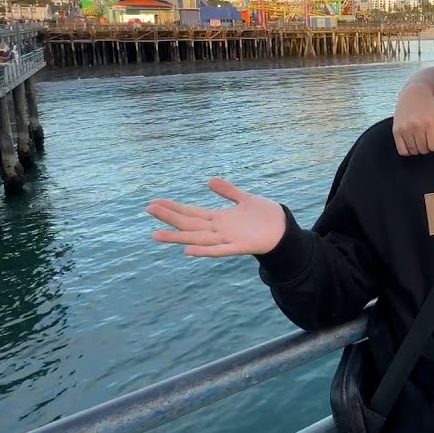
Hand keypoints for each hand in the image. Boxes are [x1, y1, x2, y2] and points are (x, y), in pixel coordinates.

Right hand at [148, 178, 286, 256]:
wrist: (284, 230)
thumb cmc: (264, 216)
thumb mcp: (244, 199)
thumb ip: (228, 191)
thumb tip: (210, 181)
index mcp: (219, 219)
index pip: (191, 213)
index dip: (173, 208)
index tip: (155, 202)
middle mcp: (219, 230)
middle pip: (189, 224)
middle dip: (169, 217)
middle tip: (149, 209)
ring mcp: (227, 239)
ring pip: (197, 239)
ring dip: (178, 237)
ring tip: (157, 235)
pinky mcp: (240, 246)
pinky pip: (219, 250)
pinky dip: (204, 251)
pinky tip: (188, 250)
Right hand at [392, 83, 433, 155]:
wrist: (413, 93)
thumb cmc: (431, 104)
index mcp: (430, 123)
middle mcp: (416, 126)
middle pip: (424, 149)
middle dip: (426, 147)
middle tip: (426, 139)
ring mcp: (405, 129)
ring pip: (413, 150)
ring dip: (417, 149)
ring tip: (418, 140)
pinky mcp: (396, 131)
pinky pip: (402, 150)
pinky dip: (407, 150)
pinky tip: (410, 143)